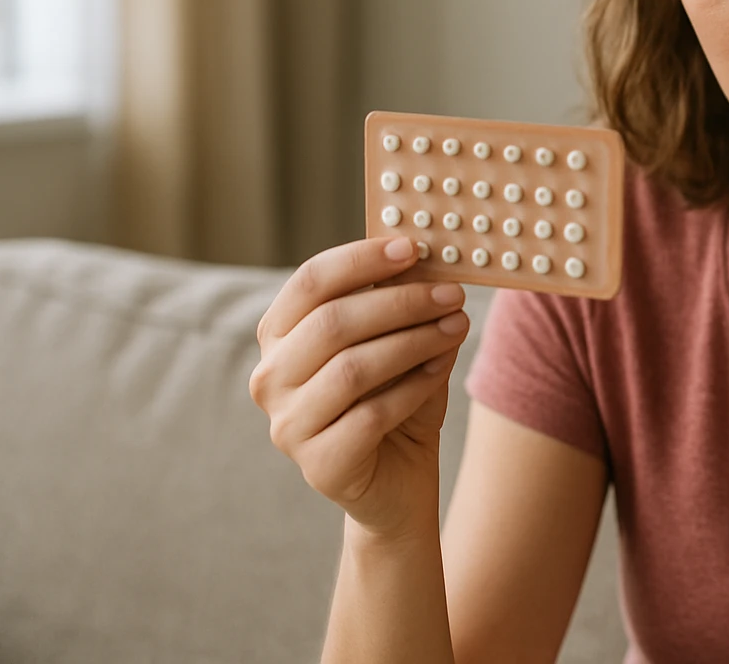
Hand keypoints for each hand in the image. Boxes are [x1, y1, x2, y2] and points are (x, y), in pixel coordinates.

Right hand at [249, 236, 469, 539]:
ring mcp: (287, 426)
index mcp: (280, 336)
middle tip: (452, 293)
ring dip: (413, 341)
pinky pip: (372, 415)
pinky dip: (414, 387)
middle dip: (400, 302)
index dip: (362, 259)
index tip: (414, 247)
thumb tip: (424, 256)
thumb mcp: (397, 342)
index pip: (310, 281)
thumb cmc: (393, 399)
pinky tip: (440, 370)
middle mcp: (270, 378)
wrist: (397, 482)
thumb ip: (399, 303)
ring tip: (457, 326)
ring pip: (352, 368)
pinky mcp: (318, 466)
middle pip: (332, 322)